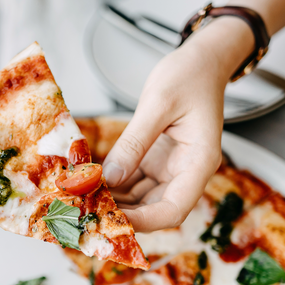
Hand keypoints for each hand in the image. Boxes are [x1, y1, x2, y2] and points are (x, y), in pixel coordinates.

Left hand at [103, 18, 253, 232]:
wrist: (201, 62)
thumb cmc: (189, 76)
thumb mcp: (158, 103)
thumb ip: (134, 142)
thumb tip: (110, 177)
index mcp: (199, 162)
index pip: (174, 209)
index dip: (144, 222)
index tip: (113, 220)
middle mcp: (187, 173)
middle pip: (155, 210)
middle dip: (123, 215)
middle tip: (87, 210)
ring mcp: (170, 170)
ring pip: (141, 201)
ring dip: (115, 202)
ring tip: (83, 199)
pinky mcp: (156, 163)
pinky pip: (134, 183)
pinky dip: (114, 186)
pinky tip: (90, 183)